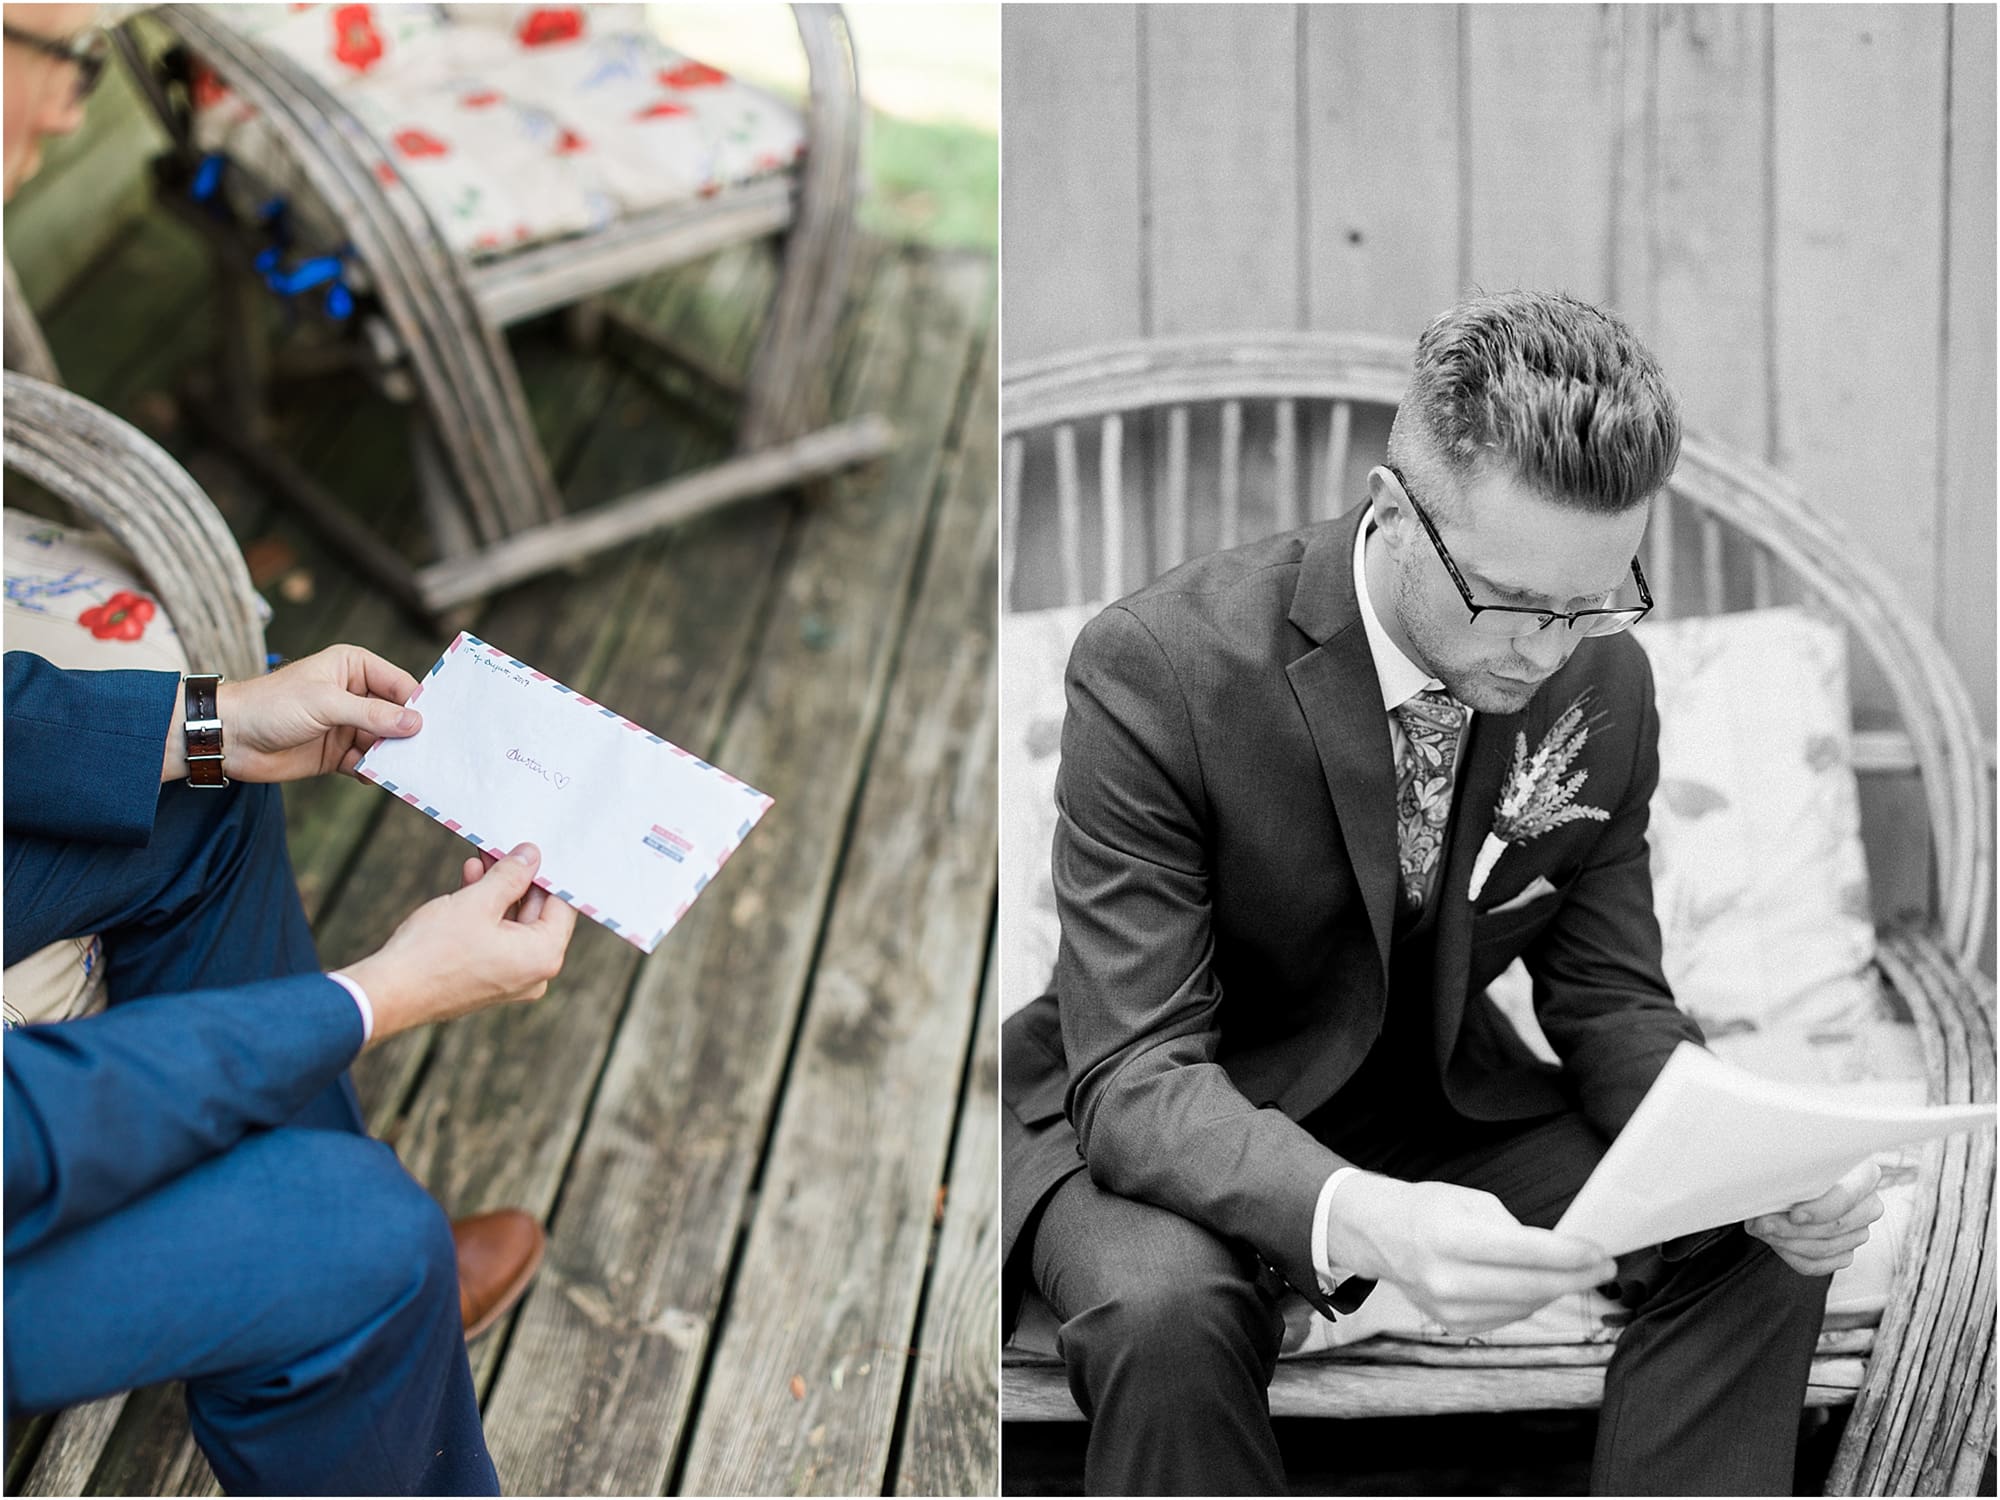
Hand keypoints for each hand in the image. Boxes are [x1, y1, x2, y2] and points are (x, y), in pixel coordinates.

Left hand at [163, 644, 422, 783]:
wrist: (229, 738)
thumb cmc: (271, 705)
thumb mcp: (325, 703)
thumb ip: (372, 714)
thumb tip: (416, 723)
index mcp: (354, 667)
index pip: (400, 684)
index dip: (419, 704)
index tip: (440, 725)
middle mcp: (356, 694)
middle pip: (397, 715)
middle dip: (411, 733)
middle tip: (434, 751)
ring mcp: (348, 725)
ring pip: (385, 742)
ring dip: (395, 755)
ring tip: (410, 769)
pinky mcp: (339, 753)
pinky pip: (369, 762)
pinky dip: (376, 771)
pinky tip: (379, 778)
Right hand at [340, 843, 576, 1046]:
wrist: (389, 993)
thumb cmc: (434, 951)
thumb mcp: (478, 901)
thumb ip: (511, 875)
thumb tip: (531, 856)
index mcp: (544, 956)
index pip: (562, 905)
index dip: (549, 872)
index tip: (537, 848)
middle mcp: (534, 973)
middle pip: (537, 913)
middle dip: (518, 878)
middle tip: (504, 848)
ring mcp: (510, 979)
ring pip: (512, 923)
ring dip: (498, 890)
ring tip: (482, 858)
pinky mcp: (487, 979)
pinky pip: (496, 938)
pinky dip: (485, 912)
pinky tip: (470, 881)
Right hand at [1327, 1174, 1616, 1335]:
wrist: (1380, 1236)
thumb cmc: (1428, 1210)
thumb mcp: (1470, 1201)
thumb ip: (1515, 1230)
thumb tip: (1560, 1255)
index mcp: (1450, 1239)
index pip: (1525, 1252)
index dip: (1570, 1255)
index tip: (1600, 1252)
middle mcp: (1448, 1280)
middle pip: (1532, 1287)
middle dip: (1577, 1278)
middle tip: (1605, 1268)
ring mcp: (1450, 1309)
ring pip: (1525, 1306)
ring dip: (1556, 1290)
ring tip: (1574, 1273)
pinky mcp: (1454, 1326)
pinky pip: (1509, 1317)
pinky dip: (1530, 1301)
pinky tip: (1537, 1285)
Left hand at [1745, 1159, 1883, 1275]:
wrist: (1796, 1182)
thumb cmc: (1797, 1167)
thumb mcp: (1793, 1163)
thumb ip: (1789, 1175)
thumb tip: (1771, 1195)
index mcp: (1864, 1175)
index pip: (1847, 1197)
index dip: (1820, 1209)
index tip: (1794, 1215)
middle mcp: (1868, 1206)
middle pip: (1834, 1227)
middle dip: (1793, 1228)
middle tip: (1763, 1222)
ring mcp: (1859, 1233)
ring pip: (1824, 1248)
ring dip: (1787, 1241)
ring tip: (1763, 1228)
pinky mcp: (1845, 1253)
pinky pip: (1818, 1264)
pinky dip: (1791, 1255)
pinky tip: (1775, 1241)